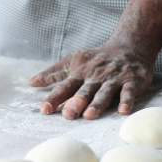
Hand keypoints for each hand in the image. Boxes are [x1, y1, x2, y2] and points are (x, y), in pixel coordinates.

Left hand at [27, 42, 152, 119]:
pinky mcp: (131, 81)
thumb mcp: (72, 61)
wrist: (129, 47)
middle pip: (84, 91)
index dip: (54, 98)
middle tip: (67, 115)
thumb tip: (30, 82)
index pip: (64, 87)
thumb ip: (53, 73)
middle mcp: (95, 76)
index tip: (44, 109)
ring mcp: (114, 78)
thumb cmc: (96, 58)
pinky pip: (128, 91)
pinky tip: (123, 110)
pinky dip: (126, 100)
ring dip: (97, 103)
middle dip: (76, 102)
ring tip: (90, 115)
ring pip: (104, 92)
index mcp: (80, 73)